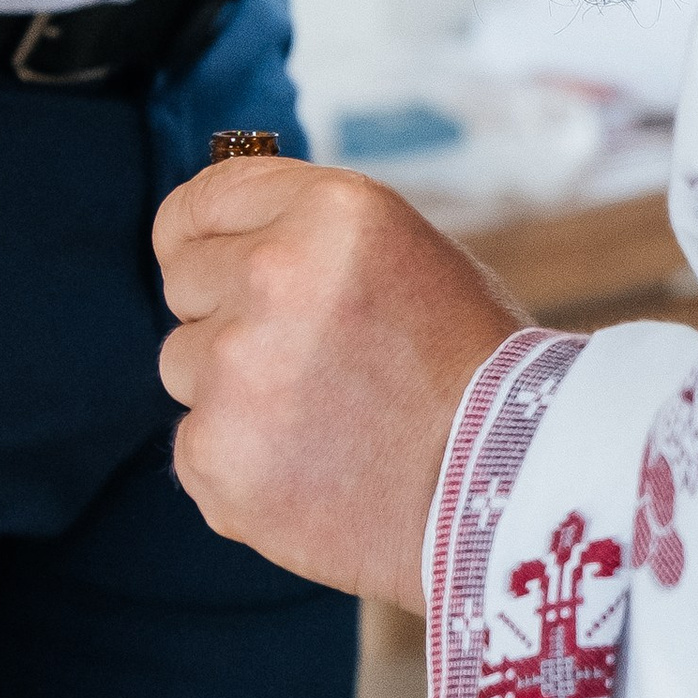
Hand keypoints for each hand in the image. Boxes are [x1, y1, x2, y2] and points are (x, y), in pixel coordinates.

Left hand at [155, 156, 522, 606]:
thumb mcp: (403, 253)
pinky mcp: (216, 456)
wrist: (513, 493)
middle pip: (185, 283)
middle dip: (228, 314)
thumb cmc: (469, 371)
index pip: (198, 204)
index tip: (207, 258)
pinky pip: (194, 444)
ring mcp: (236, 371)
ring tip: (325, 420)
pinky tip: (313, 471)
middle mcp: (271, 276)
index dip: (201, 235)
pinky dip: (239, 462)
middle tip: (311, 359)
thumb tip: (210, 237)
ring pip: (184, 365)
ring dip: (234, 389)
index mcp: (327, 212)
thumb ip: (302, 233)